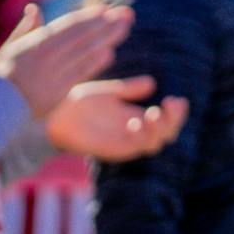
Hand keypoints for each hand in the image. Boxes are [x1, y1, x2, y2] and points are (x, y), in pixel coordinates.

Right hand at [0, 3, 132, 118]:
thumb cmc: (4, 76)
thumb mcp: (10, 48)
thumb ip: (25, 29)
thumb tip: (34, 8)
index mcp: (36, 42)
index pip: (67, 26)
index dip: (88, 16)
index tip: (105, 9)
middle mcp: (46, 55)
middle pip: (81, 35)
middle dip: (105, 23)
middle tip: (126, 14)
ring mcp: (53, 73)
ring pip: (84, 52)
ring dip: (106, 38)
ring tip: (124, 28)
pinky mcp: (58, 91)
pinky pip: (79, 73)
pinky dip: (94, 62)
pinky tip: (109, 53)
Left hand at [45, 76, 188, 160]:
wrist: (55, 115)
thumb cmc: (78, 104)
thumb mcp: (108, 92)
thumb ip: (128, 89)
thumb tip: (152, 83)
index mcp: (136, 117)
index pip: (166, 120)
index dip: (177, 113)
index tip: (179, 100)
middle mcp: (135, 132)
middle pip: (166, 134)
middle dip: (173, 121)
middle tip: (170, 105)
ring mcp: (125, 142)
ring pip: (154, 143)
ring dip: (159, 128)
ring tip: (153, 113)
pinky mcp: (112, 150)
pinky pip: (133, 148)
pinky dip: (139, 136)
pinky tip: (135, 122)